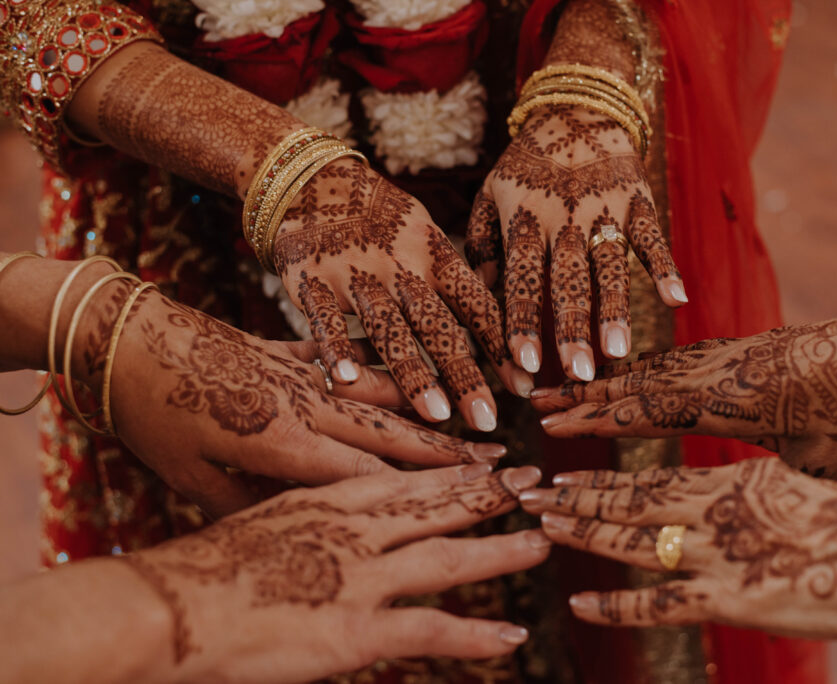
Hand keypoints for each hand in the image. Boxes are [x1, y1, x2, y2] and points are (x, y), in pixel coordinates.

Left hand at [109, 291, 506, 516]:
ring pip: (381, 393)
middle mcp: (307, 403)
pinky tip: (409, 371)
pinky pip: (349, 359)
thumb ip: (251, 504)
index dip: (424, 488)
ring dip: (429, 407)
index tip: (472, 497)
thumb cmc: (153, 417)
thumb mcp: (193, 478)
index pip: (368, 473)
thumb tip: (290, 524)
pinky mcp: (288, 347)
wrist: (123, 338)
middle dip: (448, 450)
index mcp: (283, 441)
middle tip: (497, 460)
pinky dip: (383, 368)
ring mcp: (302, 371)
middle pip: (390, 432)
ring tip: (470, 417)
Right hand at [122, 465, 549, 681]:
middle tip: (537, 482)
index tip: (489, 462)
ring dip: (500, 551)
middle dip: (490, 495)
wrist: (159, 611)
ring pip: (448, 558)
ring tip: (542, 544)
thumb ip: (303, 521)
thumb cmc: (196, 571)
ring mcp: (357, 577)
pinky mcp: (353, 630)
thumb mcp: (256, 524)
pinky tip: (511, 637)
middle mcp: (351, 528)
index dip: (453, 471)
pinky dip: (475, 635)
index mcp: (325, 497)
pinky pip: (429, 631)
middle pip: (438, 506)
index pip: (405, 477)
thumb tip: (326, 526)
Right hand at [272, 158, 533, 431]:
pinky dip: (337, 348)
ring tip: (437, 415)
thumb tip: (501, 323)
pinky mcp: (311, 280)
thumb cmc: (381, 216)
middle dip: (466, 374)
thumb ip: (453, 278)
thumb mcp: (425, 232)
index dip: (501, 344)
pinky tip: (349, 381)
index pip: (476, 303)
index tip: (526, 384)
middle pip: (438, 325)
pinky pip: (325, 318)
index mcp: (434, 253)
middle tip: (489, 420)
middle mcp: (400, 265)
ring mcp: (355, 273)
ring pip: (388, 327)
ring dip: (414, 372)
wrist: (312, 179)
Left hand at [468, 105, 686, 380]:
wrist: (576, 106)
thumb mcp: (491, 194)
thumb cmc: (527, 163)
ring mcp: (604, 208)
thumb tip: (481, 296)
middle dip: (571, 328)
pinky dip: (664, 267)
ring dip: (615, 310)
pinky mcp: (638, 200)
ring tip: (619, 353)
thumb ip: (484, 244)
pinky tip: (676, 301)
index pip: (519, 278)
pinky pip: (652, 237)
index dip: (521, 321)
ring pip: (610, 266)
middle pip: (566, 280)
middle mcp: (563, 218)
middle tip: (577, 374)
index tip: (523, 365)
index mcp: (524, 219)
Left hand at [519, 458, 836, 638]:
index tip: (564, 473)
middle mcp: (712, 511)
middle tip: (531, 492)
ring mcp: (715, 553)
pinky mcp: (725, 598)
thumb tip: (719, 502)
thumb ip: (747, 493)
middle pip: (628, 502)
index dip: (602, 478)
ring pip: (632, 541)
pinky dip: (615, 603)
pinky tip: (579, 600)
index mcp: (729, 480)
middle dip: (576, 497)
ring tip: (542, 524)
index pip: (650, 479)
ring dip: (583, 532)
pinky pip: (658, 603)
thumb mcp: (792, 487)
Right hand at [532, 311, 836, 478]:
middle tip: (536, 400)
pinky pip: (673, 358)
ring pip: (650, 367)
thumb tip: (752, 508)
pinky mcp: (733, 346)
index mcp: (728, 403)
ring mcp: (722, 355)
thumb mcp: (818, 463)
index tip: (555, 424)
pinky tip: (623, 376)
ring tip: (565, 384)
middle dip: (583, 395)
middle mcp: (715, 373)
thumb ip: (774, 482)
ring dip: (605, 379)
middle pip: (635, 384)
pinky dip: (639, 368)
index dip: (598, 420)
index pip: (647, 411)